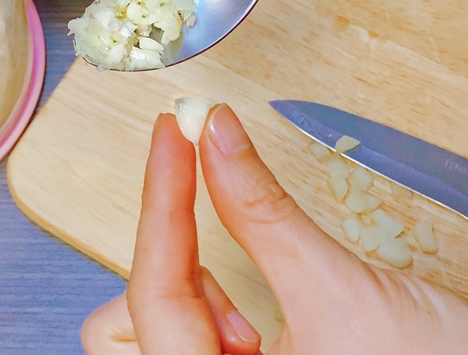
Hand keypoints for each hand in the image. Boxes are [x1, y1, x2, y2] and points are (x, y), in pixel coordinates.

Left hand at [82, 104, 467, 354]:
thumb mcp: (339, 290)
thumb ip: (264, 212)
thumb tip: (216, 135)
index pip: (154, 288)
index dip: (160, 197)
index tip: (173, 134)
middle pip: (128, 325)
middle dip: (169, 270)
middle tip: (213, 228)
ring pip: (159, 332)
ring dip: (196, 294)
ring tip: (254, 295)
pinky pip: (194, 342)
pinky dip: (213, 311)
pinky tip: (252, 314)